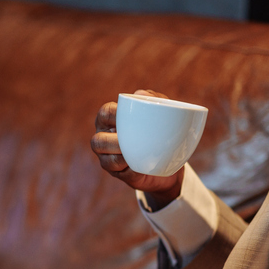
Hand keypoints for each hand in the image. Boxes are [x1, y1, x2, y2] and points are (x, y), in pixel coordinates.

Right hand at [90, 89, 184, 207]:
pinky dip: (129, 169)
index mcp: (110, 120)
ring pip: (106, 160)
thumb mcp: (161, 111)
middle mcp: (104, 138)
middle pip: (97, 141)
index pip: (105, 113)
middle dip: (112, 142)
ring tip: (134, 154)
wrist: (171, 159)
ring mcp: (108, 158)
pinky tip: (138, 166)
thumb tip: (140, 94)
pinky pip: (119, 173)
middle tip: (129, 140)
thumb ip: (153, 99)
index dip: (113, 114)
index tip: (128, 116)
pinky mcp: (118, 174)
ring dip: (119, 158)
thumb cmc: (160, 129)